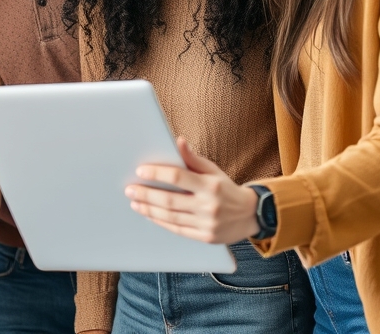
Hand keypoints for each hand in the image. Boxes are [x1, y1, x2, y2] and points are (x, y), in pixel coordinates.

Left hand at [126, 137, 260, 244]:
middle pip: (170, 199)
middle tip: (130, 189)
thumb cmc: (226, 189)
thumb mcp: (213, 171)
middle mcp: (209, 205)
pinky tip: (149, 214)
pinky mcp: (205, 237)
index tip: (140, 171)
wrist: (250, 215)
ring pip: (171, 216)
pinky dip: (160, 221)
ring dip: (149, 209)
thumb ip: (193, 159)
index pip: (178, 176)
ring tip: (135, 201)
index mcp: (211, 185)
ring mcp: (207, 223)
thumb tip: (178, 141)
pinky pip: (177, 229)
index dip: (157, 173)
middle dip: (146, 194)